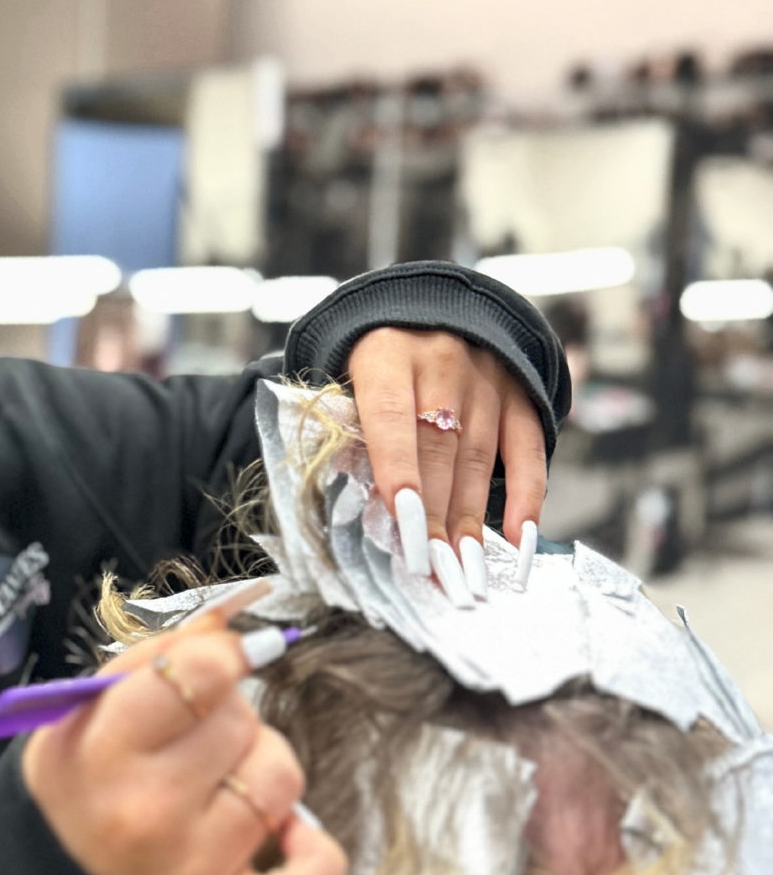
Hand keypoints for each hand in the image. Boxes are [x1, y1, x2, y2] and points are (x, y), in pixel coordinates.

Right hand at [20, 612, 347, 874]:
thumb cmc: (72, 798)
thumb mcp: (79, 716)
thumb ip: (154, 656)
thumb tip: (232, 615)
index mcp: (99, 750)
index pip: (199, 670)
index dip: (223, 653)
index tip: (223, 659)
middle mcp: (146, 812)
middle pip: (242, 718)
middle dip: (227, 715)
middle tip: (193, 741)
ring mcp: (191, 874)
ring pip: (282, 777)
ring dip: (263, 769)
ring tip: (222, 787)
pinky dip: (314, 853)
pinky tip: (285, 837)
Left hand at [348, 329, 545, 598]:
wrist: (425, 307)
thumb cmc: (372, 361)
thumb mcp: (346, 378)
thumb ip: (347, 428)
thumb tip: (356, 502)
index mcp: (386, 354)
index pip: (391, 417)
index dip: (397, 470)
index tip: (403, 522)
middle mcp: (441, 360)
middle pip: (438, 447)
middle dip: (434, 513)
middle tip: (431, 566)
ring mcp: (487, 376)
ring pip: (478, 455)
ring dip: (470, 517)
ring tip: (462, 567)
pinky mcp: (519, 392)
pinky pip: (528, 449)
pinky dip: (526, 495)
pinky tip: (518, 537)